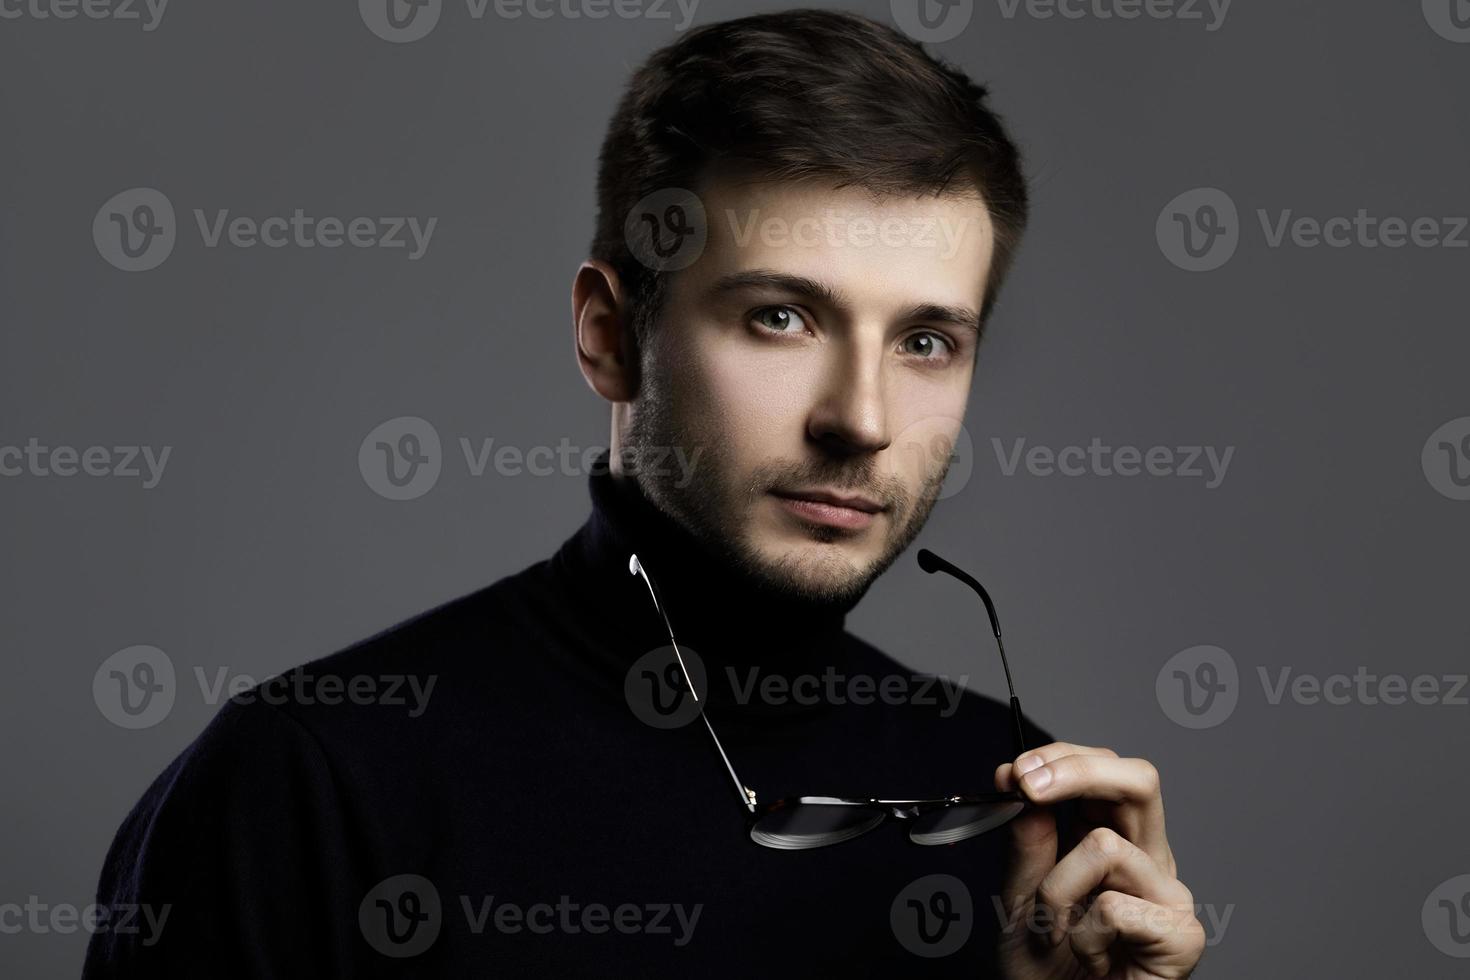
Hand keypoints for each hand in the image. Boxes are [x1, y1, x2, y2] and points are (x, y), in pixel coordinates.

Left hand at [991, 742, 1204, 978]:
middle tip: (1026, 787)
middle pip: (1140, 778)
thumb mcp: (1020, 894)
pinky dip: (1082, 937)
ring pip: (1105, 844)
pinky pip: (1116, 906)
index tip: (1011, 772)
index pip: (1104, 769)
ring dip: (1055, 890)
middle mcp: (1147, 858)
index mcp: (1113, 838)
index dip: (1060, 757)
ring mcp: (1168, 894)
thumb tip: (1016, 778)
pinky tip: (1090, 960)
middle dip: (1075, 770)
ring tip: (1054, 930)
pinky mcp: (1182, 935)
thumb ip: (1026, 839)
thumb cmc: (1047, 970)